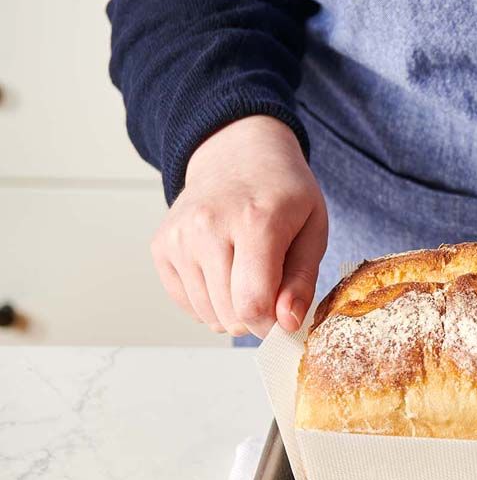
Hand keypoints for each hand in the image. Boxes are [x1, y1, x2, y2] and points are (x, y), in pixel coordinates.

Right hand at [151, 116, 327, 337]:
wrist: (237, 153)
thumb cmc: (283, 193)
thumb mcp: (313, 229)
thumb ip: (302, 280)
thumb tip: (287, 324)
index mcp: (256, 221)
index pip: (253, 302)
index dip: (271, 326)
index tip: (284, 320)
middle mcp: (209, 227)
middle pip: (230, 314)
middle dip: (256, 319)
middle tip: (271, 293)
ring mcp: (179, 236)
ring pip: (207, 314)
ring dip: (232, 312)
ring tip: (248, 277)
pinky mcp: (161, 245)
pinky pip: (186, 303)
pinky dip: (209, 303)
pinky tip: (224, 274)